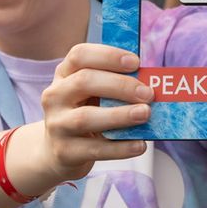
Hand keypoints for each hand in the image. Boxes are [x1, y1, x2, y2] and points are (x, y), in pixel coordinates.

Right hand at [38, 43, 152, 181]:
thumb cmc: (84, 114)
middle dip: (120, 85)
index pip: (80, 55)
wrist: (58, 151)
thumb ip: (113, 84)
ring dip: (119, 115)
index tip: (136, 62)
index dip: (108, 56)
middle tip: (148, 93)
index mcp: (64, 74)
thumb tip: (151, 83)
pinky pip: (95, 149)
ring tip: (145, 114)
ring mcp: (57, 125)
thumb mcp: (91, 93)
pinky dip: (120, 148)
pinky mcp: (64, 152)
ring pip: (85, 117)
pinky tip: (139, 145)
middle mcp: (55, 96)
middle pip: (84, 82)